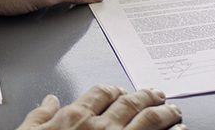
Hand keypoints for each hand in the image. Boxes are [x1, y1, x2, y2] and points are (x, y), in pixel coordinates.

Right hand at [16, 85, 184, 129]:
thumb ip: (39, 118)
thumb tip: (50, 101)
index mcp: (75, 119)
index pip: (100, 93)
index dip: (114, 90)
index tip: (121, 91)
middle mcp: (101, 129)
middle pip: (131, 103)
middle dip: (147, 96)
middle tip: (158, 95)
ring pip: (150, 120)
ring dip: (165, 113)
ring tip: (175, 112)